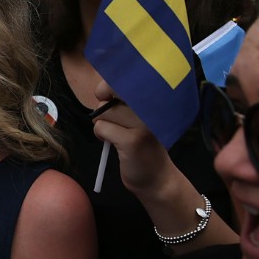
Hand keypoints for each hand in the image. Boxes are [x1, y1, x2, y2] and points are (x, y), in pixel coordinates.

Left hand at [90, 80, 175, 196]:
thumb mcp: (137, 119)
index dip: (108, 85)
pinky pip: (101, 128)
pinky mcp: (132, 140)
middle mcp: (150, 108)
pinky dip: (101, 136)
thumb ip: (123, 103)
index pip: (124, 80)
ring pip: (103, 113)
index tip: (104, 95)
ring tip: (117, 136)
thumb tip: (100, 90)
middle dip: (104, 111)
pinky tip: (115, 144)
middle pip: (109, 97)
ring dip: (103, 125)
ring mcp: (142, 124)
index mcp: (152, 100)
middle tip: (116, 125)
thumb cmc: (143, 146)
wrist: (157, 178)